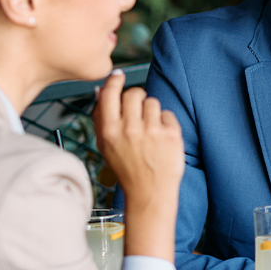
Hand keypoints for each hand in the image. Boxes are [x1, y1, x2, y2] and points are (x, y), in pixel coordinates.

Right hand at [94, 70, 182, 259]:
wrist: (150, 193)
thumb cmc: (127, 169)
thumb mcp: (105, 146)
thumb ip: (100, 118)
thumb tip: (100, 90)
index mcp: (109, 131)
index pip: (109, 93)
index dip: (114, 80)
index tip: (118, 76)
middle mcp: (129, 129)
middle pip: (134, 93)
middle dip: (136, 98)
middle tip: (138, 112)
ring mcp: (151, 131)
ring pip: (152, 102)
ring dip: (151, 112)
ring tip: (150, 131)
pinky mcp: (170, 134)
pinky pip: (167, 114)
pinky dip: (165, 123)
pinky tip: (161, 139)